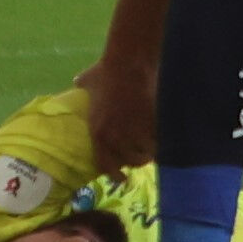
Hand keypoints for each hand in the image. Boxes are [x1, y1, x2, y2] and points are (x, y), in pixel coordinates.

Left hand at [81, 51, 155, 175]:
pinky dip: (162, 143)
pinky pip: (158, 143)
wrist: (127, 64)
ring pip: (146, 155)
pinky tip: (164, 138)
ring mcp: (134, 133)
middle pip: (130, 162)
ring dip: (150, 153)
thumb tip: (77, 81)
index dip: (115, 173)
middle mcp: (115, 138)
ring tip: (155, 147)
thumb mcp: (88, 81)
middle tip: (143, 155)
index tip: (122, 177)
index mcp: (98, 132)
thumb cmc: (106, 71)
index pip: (105, 164)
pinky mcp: (150, 127)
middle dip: (137, 161)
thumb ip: (82, 85)